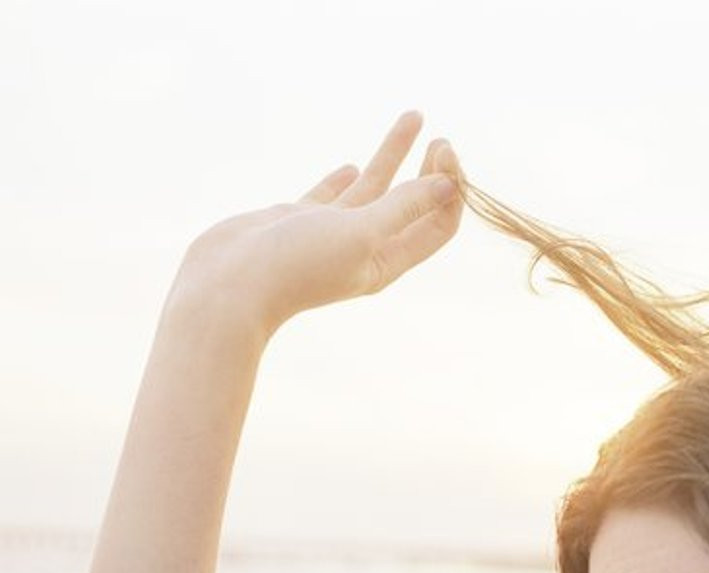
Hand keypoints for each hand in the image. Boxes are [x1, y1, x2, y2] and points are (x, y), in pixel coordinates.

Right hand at [170, 110, 464, 337]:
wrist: (226, 286)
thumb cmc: (295, 265)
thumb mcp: (360, 232)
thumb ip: (403, 207)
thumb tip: (448, 185)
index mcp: (386, 261)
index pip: (437, 225)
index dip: (449, 189)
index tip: (444, 150)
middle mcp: (364, 249)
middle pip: (412, 204)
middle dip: (430, 170)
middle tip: (440, 137)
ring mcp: (331, 234)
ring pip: (374, 189)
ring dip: (394, 155)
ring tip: (413, 117)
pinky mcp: (298, 221)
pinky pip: (331, 197)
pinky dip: (346, 180)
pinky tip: (353, 165)